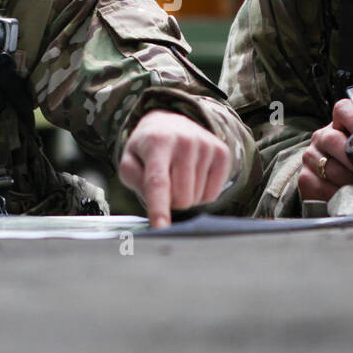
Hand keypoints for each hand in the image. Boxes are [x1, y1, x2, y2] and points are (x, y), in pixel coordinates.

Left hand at [118, 110, 232, 227]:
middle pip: (180, 198)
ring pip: (196, 198)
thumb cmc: (147, 150)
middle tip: (164, 184)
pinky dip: (201, 194)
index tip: (161, 228)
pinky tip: (193, 176)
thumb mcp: (130, 161)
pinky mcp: (222, 153)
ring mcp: (206, 145)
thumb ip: (134, 180)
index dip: (159, 208)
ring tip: (178, 175)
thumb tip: (155, 204)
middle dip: (170, 201)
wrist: (170, 123)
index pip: (158, 182)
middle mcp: (185, 141)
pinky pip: (212, 195)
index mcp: (157, 142)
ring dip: (185, 195)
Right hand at [297, 98, 352, 202]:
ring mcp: (310, 157)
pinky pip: (321, 186)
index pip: (343, 110)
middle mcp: (321, 137)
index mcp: (341, 126)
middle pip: (331, 139)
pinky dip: (339, 195)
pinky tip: (351, 198)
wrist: (348, 196)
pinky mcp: (305, 179)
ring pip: (327, 167)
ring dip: (351, 182)